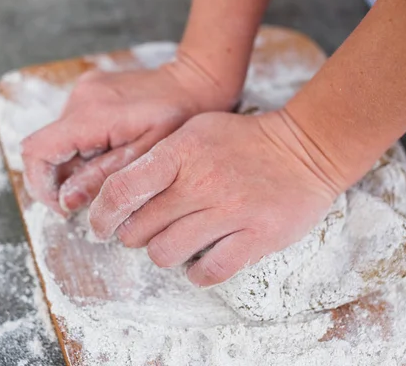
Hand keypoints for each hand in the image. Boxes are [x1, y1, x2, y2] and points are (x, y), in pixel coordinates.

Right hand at [20, 57, 235, 215]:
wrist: (195, 83)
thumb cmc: (180, 119)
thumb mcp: (147, 157)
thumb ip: (104, 178)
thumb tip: (66, 200)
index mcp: (92, 114)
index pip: (37, 151)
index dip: (41, 184)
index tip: (64, 207)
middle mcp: (81, 97)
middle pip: (45, 147)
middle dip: (60, 179)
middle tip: (91, 197)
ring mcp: (84, 90)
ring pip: (58, 139)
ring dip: (73, 164)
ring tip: (108, 173)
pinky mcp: (90, 89)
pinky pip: (72, 127)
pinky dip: (82, 148)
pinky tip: (111, 154)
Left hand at [88, 111, 345, 285]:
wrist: (306, 149)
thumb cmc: (244, 140)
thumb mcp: (195, 131)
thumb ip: (159, 157)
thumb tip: (120, 191)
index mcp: (181, 153)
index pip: (122, 189)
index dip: (101, 215)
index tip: (100, 227)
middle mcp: (201, 183)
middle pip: (140, 228)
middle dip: (132, 236)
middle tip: (142, 232)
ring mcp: (230, 212)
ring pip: (167, 253)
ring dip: (162, 254)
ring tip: (173, 243)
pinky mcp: (256, 237)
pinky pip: (208, 271)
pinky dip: (196, 273)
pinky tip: (199, 261)